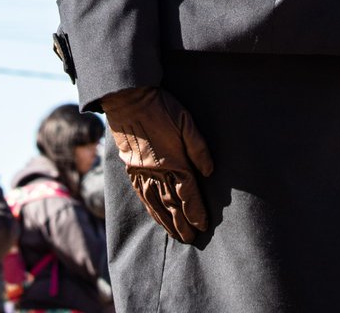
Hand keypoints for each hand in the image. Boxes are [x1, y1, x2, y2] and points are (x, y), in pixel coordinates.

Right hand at [101, 85, 213, 242]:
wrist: (129, 100)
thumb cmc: (162, 108)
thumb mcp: (186, 121)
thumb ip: (199, 147)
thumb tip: (209, 171)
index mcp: (173, 160)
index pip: (187, 192)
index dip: (196, 210)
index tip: (203, 224)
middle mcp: (156, 171)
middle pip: (171, 203)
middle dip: (182, 223)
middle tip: (191, 238)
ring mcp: (141, 171)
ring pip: (155, 204)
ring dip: (166, 222)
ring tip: (175, 235)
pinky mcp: (131, 169)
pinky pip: (141, 195)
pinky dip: (150, 210)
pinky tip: (155, 216)